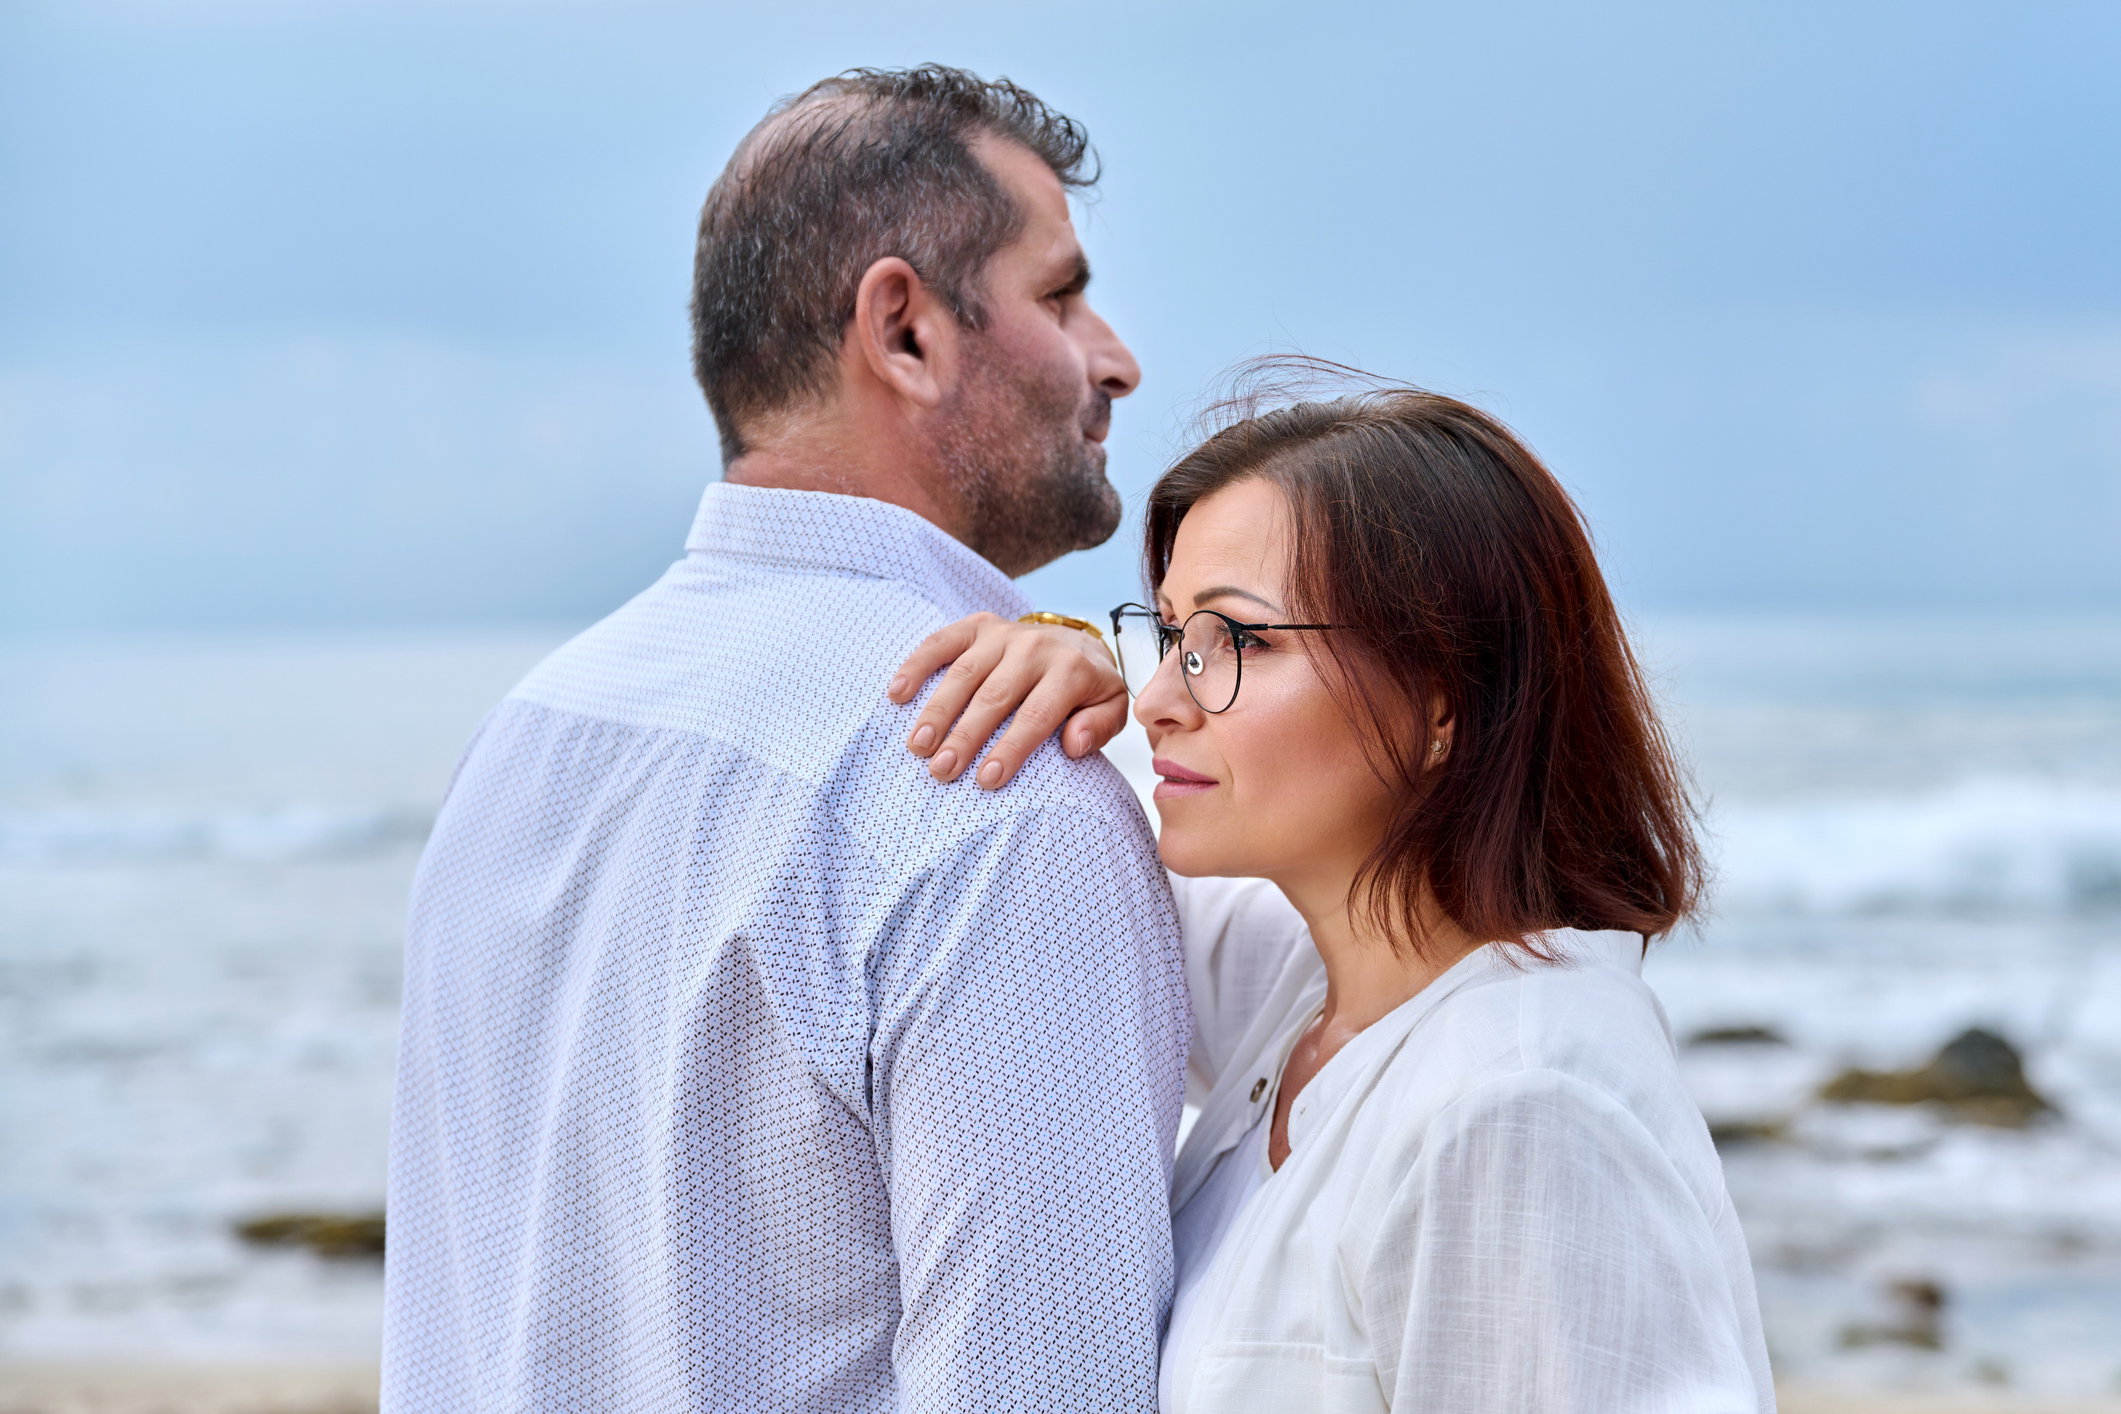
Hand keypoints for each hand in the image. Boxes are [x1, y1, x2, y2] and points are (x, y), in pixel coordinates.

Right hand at [886, 612, 1129, 788]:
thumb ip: (1100, 727)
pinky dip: (916, 666)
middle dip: (966, 736)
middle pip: (994, 696)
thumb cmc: (1087, 690)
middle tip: (942, 771)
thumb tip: (1074, 744)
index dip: (1011, 749)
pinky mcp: (978, 626)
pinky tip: (896, 695)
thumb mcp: (1111, 708)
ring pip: (964, 673)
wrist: (1077, 642)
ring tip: (918, 747)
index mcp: (1072, 670)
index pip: (1037, 715)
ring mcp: (1003, 634)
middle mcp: (1035, 647)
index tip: (987, 780)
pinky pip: (941, 642)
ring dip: (937, 711)